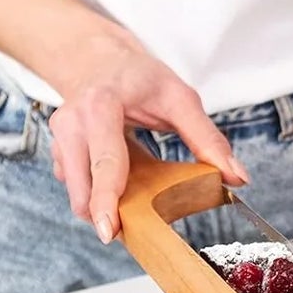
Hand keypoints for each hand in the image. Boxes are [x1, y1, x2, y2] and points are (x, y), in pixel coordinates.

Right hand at [48, 34, 248, 243]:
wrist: (96, 62)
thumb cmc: (138, 78)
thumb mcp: (179, 98)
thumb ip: (207, 138)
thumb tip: (236, 177)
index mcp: (101, 105)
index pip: (106, 160)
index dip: (107, 198)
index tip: (110, 230)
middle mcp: (71, 124)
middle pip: (83, 188)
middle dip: (105, 213)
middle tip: (132, 225)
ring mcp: (59, 141)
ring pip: (77, 195)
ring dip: (103, 205)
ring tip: (131, 189)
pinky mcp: (57, 156)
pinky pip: (76, 189)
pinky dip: (97, 194)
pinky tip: (117, 178)